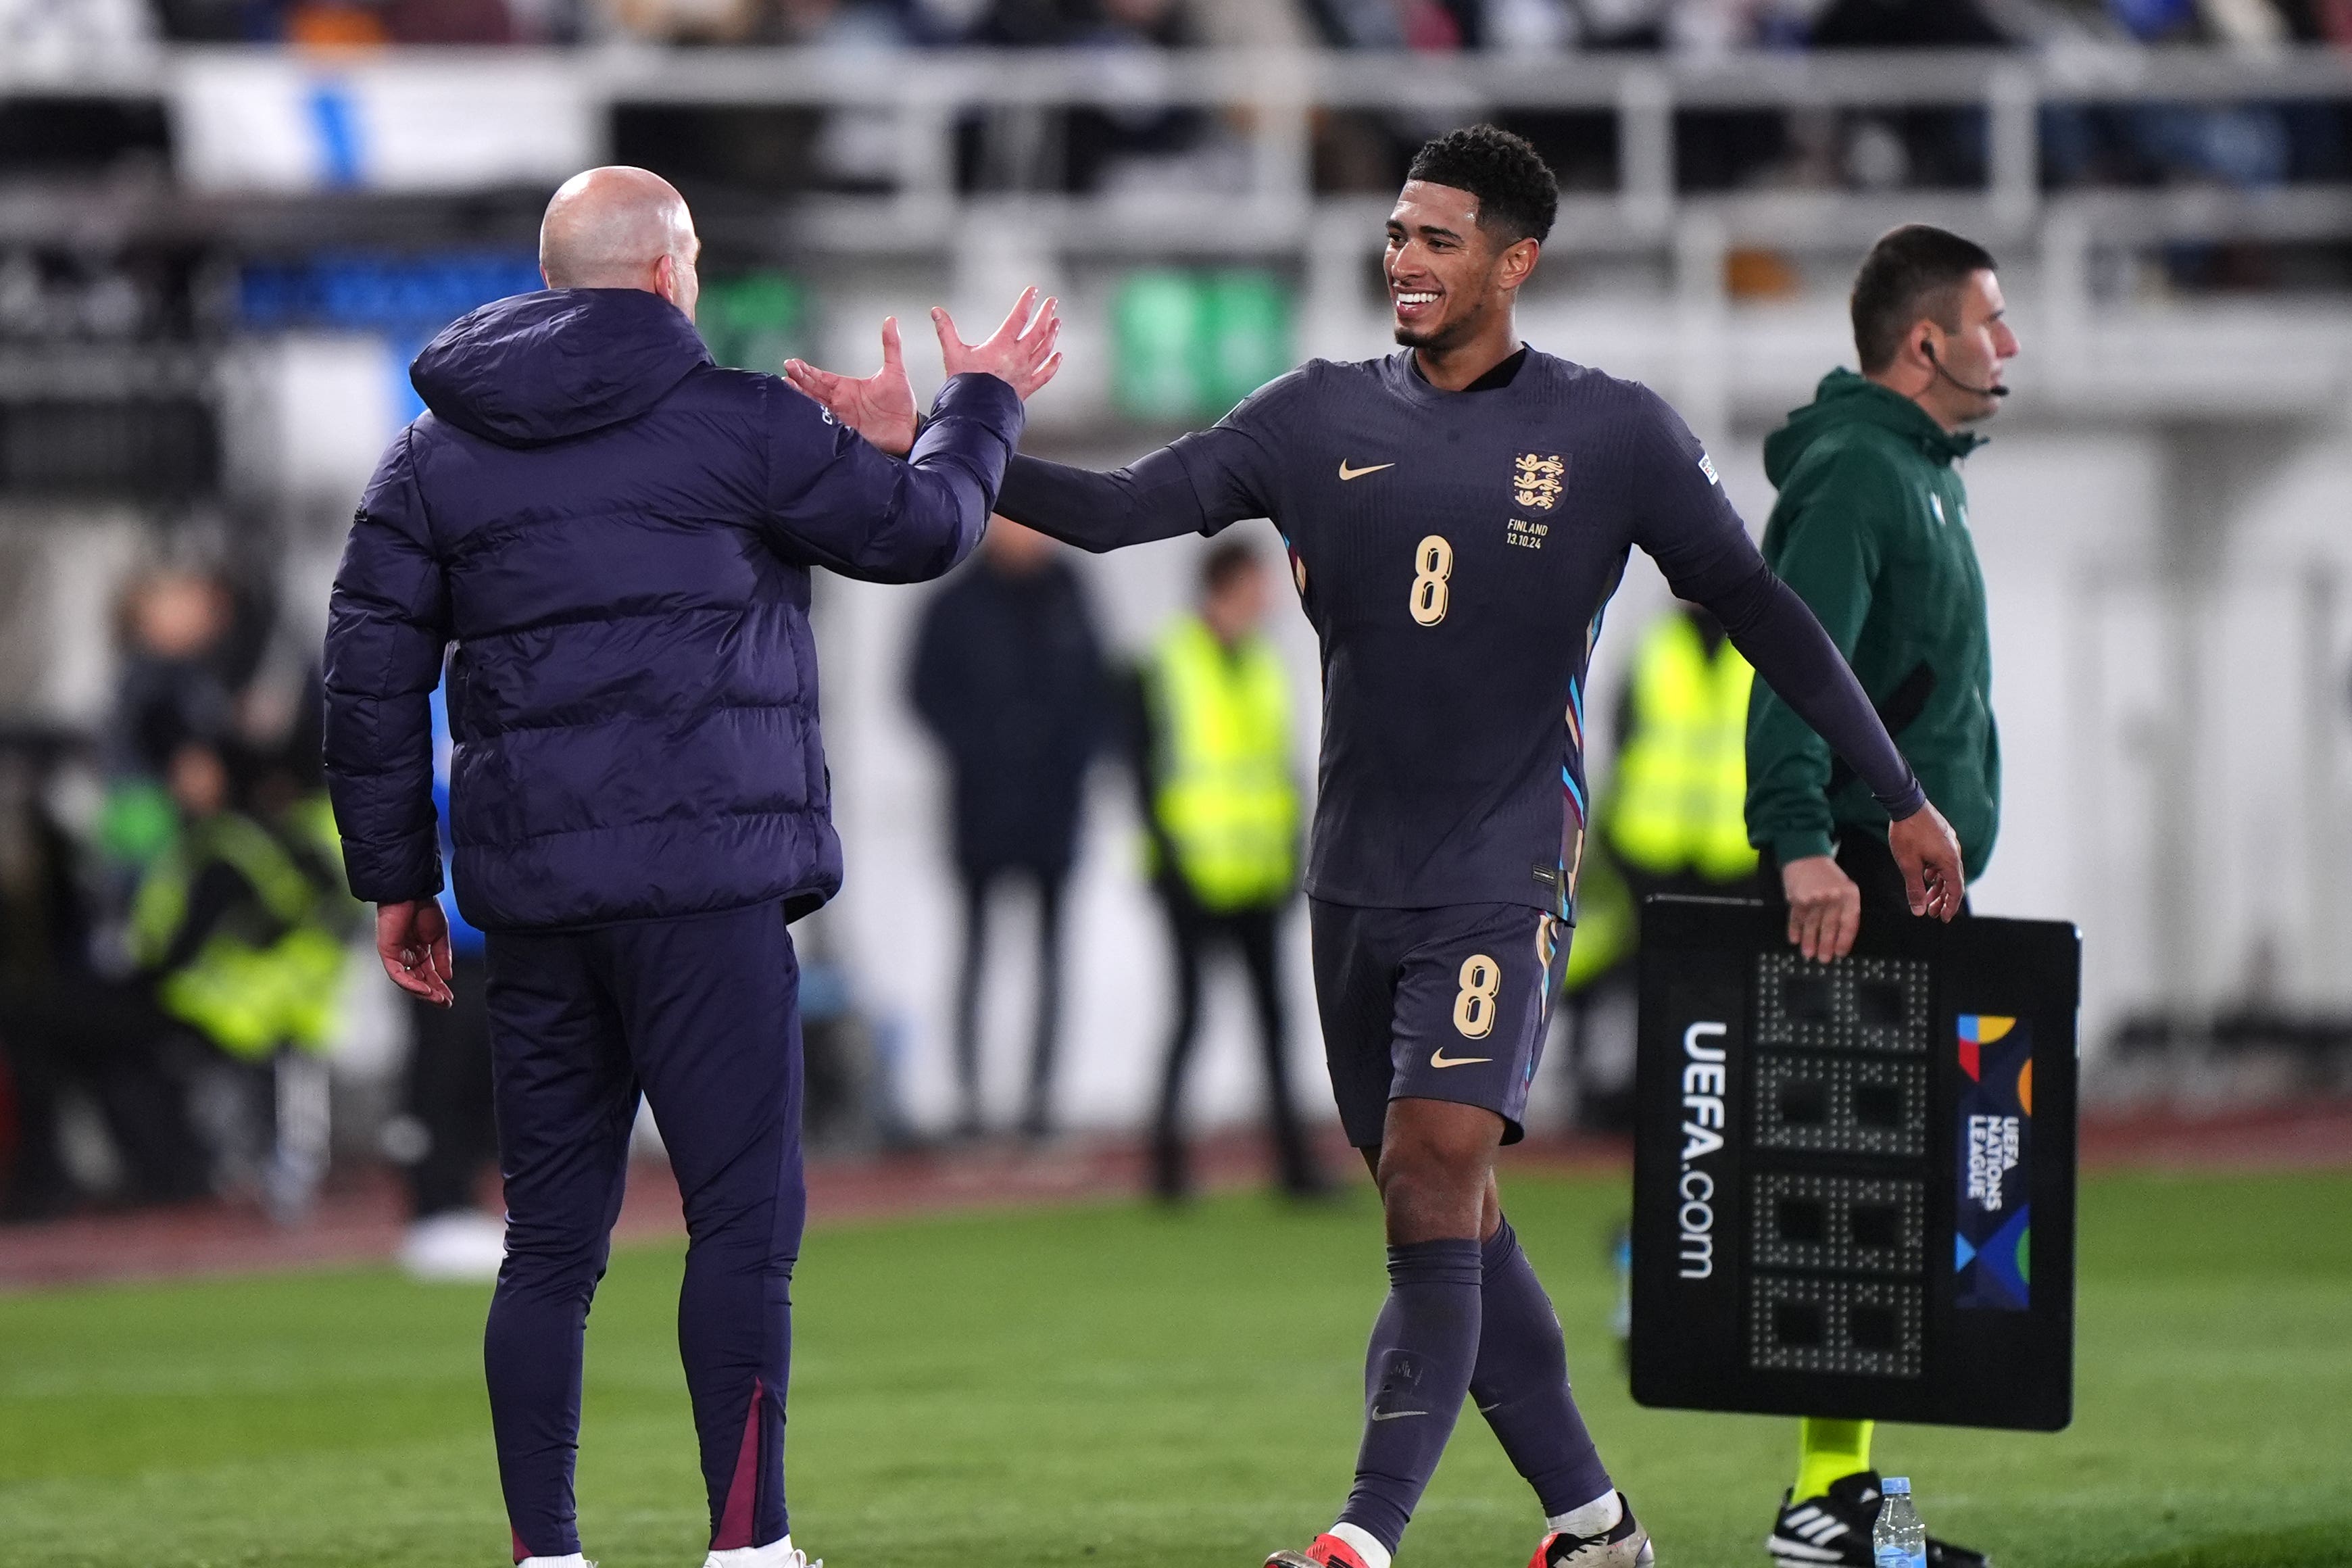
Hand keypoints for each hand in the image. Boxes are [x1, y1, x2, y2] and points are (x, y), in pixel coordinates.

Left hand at [377, 898, 454, 1006]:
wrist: (412, 892)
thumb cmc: (424, 907)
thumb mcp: (439, 936)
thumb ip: (442, 956)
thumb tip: (447, 976)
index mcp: (419, 949)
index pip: (429, 973)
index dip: (439, 986)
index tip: (449, 997)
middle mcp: (407, 954)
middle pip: (418, 980)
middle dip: (432, 992)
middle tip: (445, 1002)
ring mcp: (396, 954)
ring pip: (407, 980)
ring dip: (422, 991)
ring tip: (437, 998)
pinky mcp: (387, 952)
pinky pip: (397, 974)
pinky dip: (411, 984)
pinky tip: (425, 989)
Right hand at [784, 316, 917, 456]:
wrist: (908, 429)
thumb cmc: (901, 402)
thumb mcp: (895, 370)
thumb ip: (891, 345)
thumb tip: (890, 321)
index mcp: (847, 387)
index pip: (821, 377)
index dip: (806, 370)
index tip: (793, 363)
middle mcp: (841, 401)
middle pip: (813, 389)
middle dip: (799, 379)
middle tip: (787, 370)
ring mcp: (841, 416)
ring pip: (815, 404)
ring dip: (801, 395)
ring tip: (788, 386)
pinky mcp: (845, 430)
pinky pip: (825, 423)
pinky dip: (814, 416)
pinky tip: (804, 409)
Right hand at [930, 286, 1062, 400]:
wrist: (974, 411)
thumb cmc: (963, 383)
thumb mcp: (952, 353)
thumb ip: (946, 330)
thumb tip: (936, 311)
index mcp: (1001, 345)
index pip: (1019, 317)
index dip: (1027, 301)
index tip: (1034, 290)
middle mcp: (1018, 357)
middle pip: (1038, 331)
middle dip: (1046, 314)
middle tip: (1052, 302)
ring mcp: (1025, 372)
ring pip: (1045, 350)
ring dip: (1052, 334)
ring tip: (1057, 322)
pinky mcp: (1027, 387)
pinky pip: (1045, 374)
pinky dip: (1053, 364)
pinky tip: (1058, 356)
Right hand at [1782, 854, 1860, 962]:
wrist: (1806, 856)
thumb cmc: (1828, 876)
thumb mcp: (1844, 888)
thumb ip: (1845, 909)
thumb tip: (1839, 937)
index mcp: (1849, 895)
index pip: (1849, 923)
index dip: (1845, 940)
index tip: (1840, 954)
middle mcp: (1833, 897)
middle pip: (1830, 927)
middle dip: (1826, 945)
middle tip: (1824, 960)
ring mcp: (1814, 898)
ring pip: (1812, 925)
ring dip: (1809, 941)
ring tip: (1809, 954)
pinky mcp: (1797, 898)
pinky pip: (1796, 919)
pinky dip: (1795, 930)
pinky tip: (1794, 940)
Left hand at [1887, 801, 1965, 921]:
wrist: (1906, 803)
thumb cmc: (1907, 834)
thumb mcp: (1908, 865)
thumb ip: (1915, 889)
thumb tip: (1919, 912)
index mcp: (1950, 861)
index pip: (1956, 890)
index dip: (1950, 907)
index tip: (1944, 919)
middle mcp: (1954, 852)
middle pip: (1953, 882)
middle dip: (1942, 899)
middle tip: (1932, 913)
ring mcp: (1950, 843)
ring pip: (1947, 871)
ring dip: (1937, 886)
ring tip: (1926, 898)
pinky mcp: (1943, 837)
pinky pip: (1943, 860)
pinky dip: (1935, 872)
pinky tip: (1925, 877)